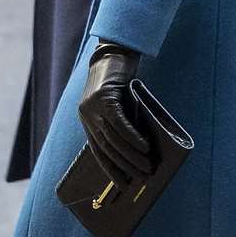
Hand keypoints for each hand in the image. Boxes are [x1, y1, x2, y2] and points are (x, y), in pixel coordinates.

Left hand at [78, 43, 152, 186]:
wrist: (115, 51)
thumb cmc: (120, 80)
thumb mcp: (119, 104)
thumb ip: (123, 123)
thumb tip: (140, 150)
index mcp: (87, 119)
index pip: (97, 152)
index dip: (111, 170)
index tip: (124, 185)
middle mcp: (87, 115)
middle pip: (106, 148)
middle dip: (125, 166)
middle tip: (143, 177)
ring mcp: (93, 107)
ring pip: (113, 139)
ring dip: (132, 156)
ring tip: (148, 165)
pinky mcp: (104, 98)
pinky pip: (118, 124)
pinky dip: (132, 138)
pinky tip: (143, 147)